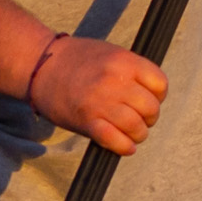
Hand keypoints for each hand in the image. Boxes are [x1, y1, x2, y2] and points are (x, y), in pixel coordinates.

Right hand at [28, 35, 166, 151]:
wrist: (41, 65)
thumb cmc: (75, 59)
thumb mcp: (110, 53)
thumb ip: (130, 71)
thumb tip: (148, 93)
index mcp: (124, 61)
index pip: (160, 84)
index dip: (159, 96)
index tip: (150, 100)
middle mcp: (115, 81)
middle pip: (151, 108)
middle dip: (149, 118)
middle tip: (139, 119)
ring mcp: (101, 102)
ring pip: (136, 127)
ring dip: (137, 135)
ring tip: (131, 134)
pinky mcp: (87, 121)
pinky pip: (115, 139)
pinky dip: (124, 147)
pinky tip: (125, 146)